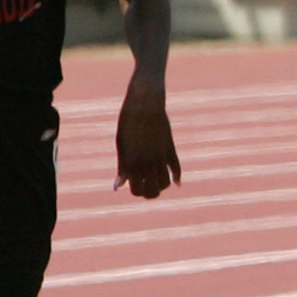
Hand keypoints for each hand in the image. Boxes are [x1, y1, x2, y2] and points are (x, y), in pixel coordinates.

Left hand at [113, 73, 179, 196]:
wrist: (144, 104)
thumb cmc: (128, 124)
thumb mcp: (122, 147)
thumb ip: (122, 168)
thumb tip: (118, 188)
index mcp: (131, 163)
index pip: (136, 190)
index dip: (137, 191)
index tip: (136, 186)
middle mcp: (146, 163)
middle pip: (152, 191)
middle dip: (150, 192)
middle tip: (148, 187)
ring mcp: (160, 156)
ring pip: (165, 183)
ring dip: (162, 186)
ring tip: (158, 181)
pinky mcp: (170, 149)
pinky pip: (177, 168)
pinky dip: (177, 177)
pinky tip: (177, 182)